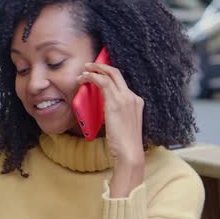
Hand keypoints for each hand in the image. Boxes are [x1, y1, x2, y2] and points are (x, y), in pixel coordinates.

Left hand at [77, 63, 144, 196]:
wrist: (129, 152)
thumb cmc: (124, 144)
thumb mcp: (122, 125)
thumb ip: (116, 114)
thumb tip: (104, 110)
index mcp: (136, 101)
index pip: (122, 83)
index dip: (109, 76)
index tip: (98, 74)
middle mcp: (132, 97)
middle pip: (117, 73)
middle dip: (102, 66)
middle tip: (89, 65)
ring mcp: (125, 98)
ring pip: (109, 75)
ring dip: (94, 70)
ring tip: (83, 71)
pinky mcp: (115, 102)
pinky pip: (103, 82)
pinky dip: (92, 77)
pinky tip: (84, 78)